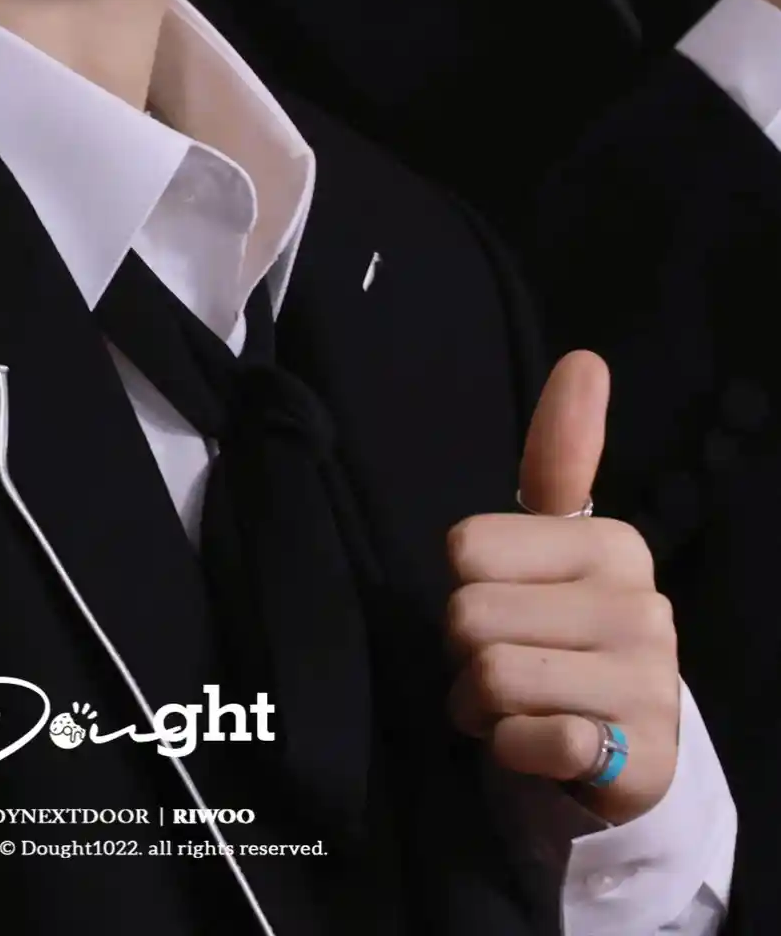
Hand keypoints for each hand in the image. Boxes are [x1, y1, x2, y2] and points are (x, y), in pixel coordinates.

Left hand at [446, 352, 679, 824]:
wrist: (627, 747)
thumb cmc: (567, 630)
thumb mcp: (556, 544)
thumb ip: (560, 455)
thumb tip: (586, 358)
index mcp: (612, 541)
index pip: (466, 547)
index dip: (464, 585)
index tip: (503, 600)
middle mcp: (640, 603)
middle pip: (468, 615)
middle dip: (463, 653)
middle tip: (501, 666)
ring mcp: (647, 680)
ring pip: (490, 676)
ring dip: (478, 705)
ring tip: (512, 706)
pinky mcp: (639, 752)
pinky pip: (530, 739)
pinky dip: (511, 749)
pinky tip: (536, 744)